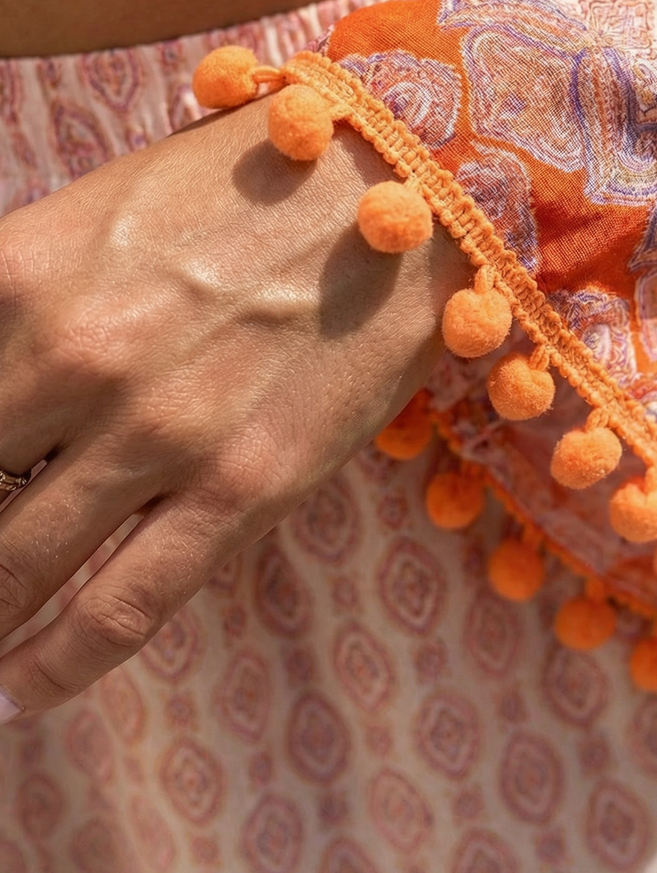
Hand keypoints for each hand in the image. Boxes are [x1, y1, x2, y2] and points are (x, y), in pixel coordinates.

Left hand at [0, 98, 468, 715]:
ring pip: (16, 567)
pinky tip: (20, 691)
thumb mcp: (101, 210)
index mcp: (21, 272)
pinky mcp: (244, 484)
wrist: (403, 185)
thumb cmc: (248, 181)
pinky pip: (124, 607)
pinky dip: (54, 666)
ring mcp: (160, 428)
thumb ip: (19, 299)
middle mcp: (74, 355)